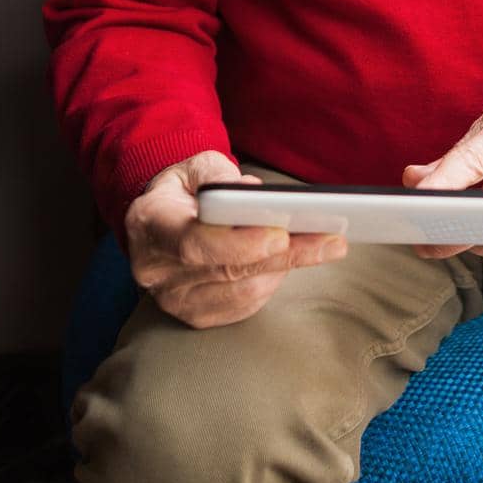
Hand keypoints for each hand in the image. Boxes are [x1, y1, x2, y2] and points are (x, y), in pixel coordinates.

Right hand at [125, 150, 349, 328]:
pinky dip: (272, 284)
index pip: (193, 242)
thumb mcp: (196, 166)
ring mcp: (172, 299)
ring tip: (322, 245)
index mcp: (151, 223)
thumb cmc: (186, 189)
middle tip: (331, 240)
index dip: (239, 243)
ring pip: (241, 293)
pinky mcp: (193, 317)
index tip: (281, 235)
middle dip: (285, 255)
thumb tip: (255, 195)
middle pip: (228, 270)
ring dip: (286, 269)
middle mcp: (155, 269)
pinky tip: (291, 262)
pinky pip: (243, 308)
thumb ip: (221, 175)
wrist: (162, 219)